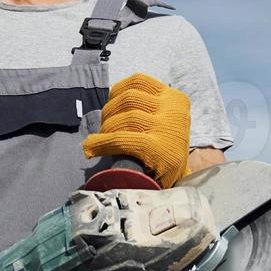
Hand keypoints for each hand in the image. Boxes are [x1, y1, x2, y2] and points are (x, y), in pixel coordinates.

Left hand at [82, 73, 191, 187]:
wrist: (179, 189)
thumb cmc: (163, 152)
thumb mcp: (164, 121)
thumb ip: (146, 106)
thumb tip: (111, 99)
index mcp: (175, 99)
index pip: (139, 81)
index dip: (117, 91)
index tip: (108, 103)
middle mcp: (174, 111)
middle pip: (129, 98)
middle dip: (109, 112)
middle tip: (103, 128)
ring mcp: (168, 129)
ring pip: (124, 117)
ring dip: (105, 129)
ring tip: (99, 141)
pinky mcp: (159, 149)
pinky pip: (121, 139)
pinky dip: (101, 143)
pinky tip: (91, 149)